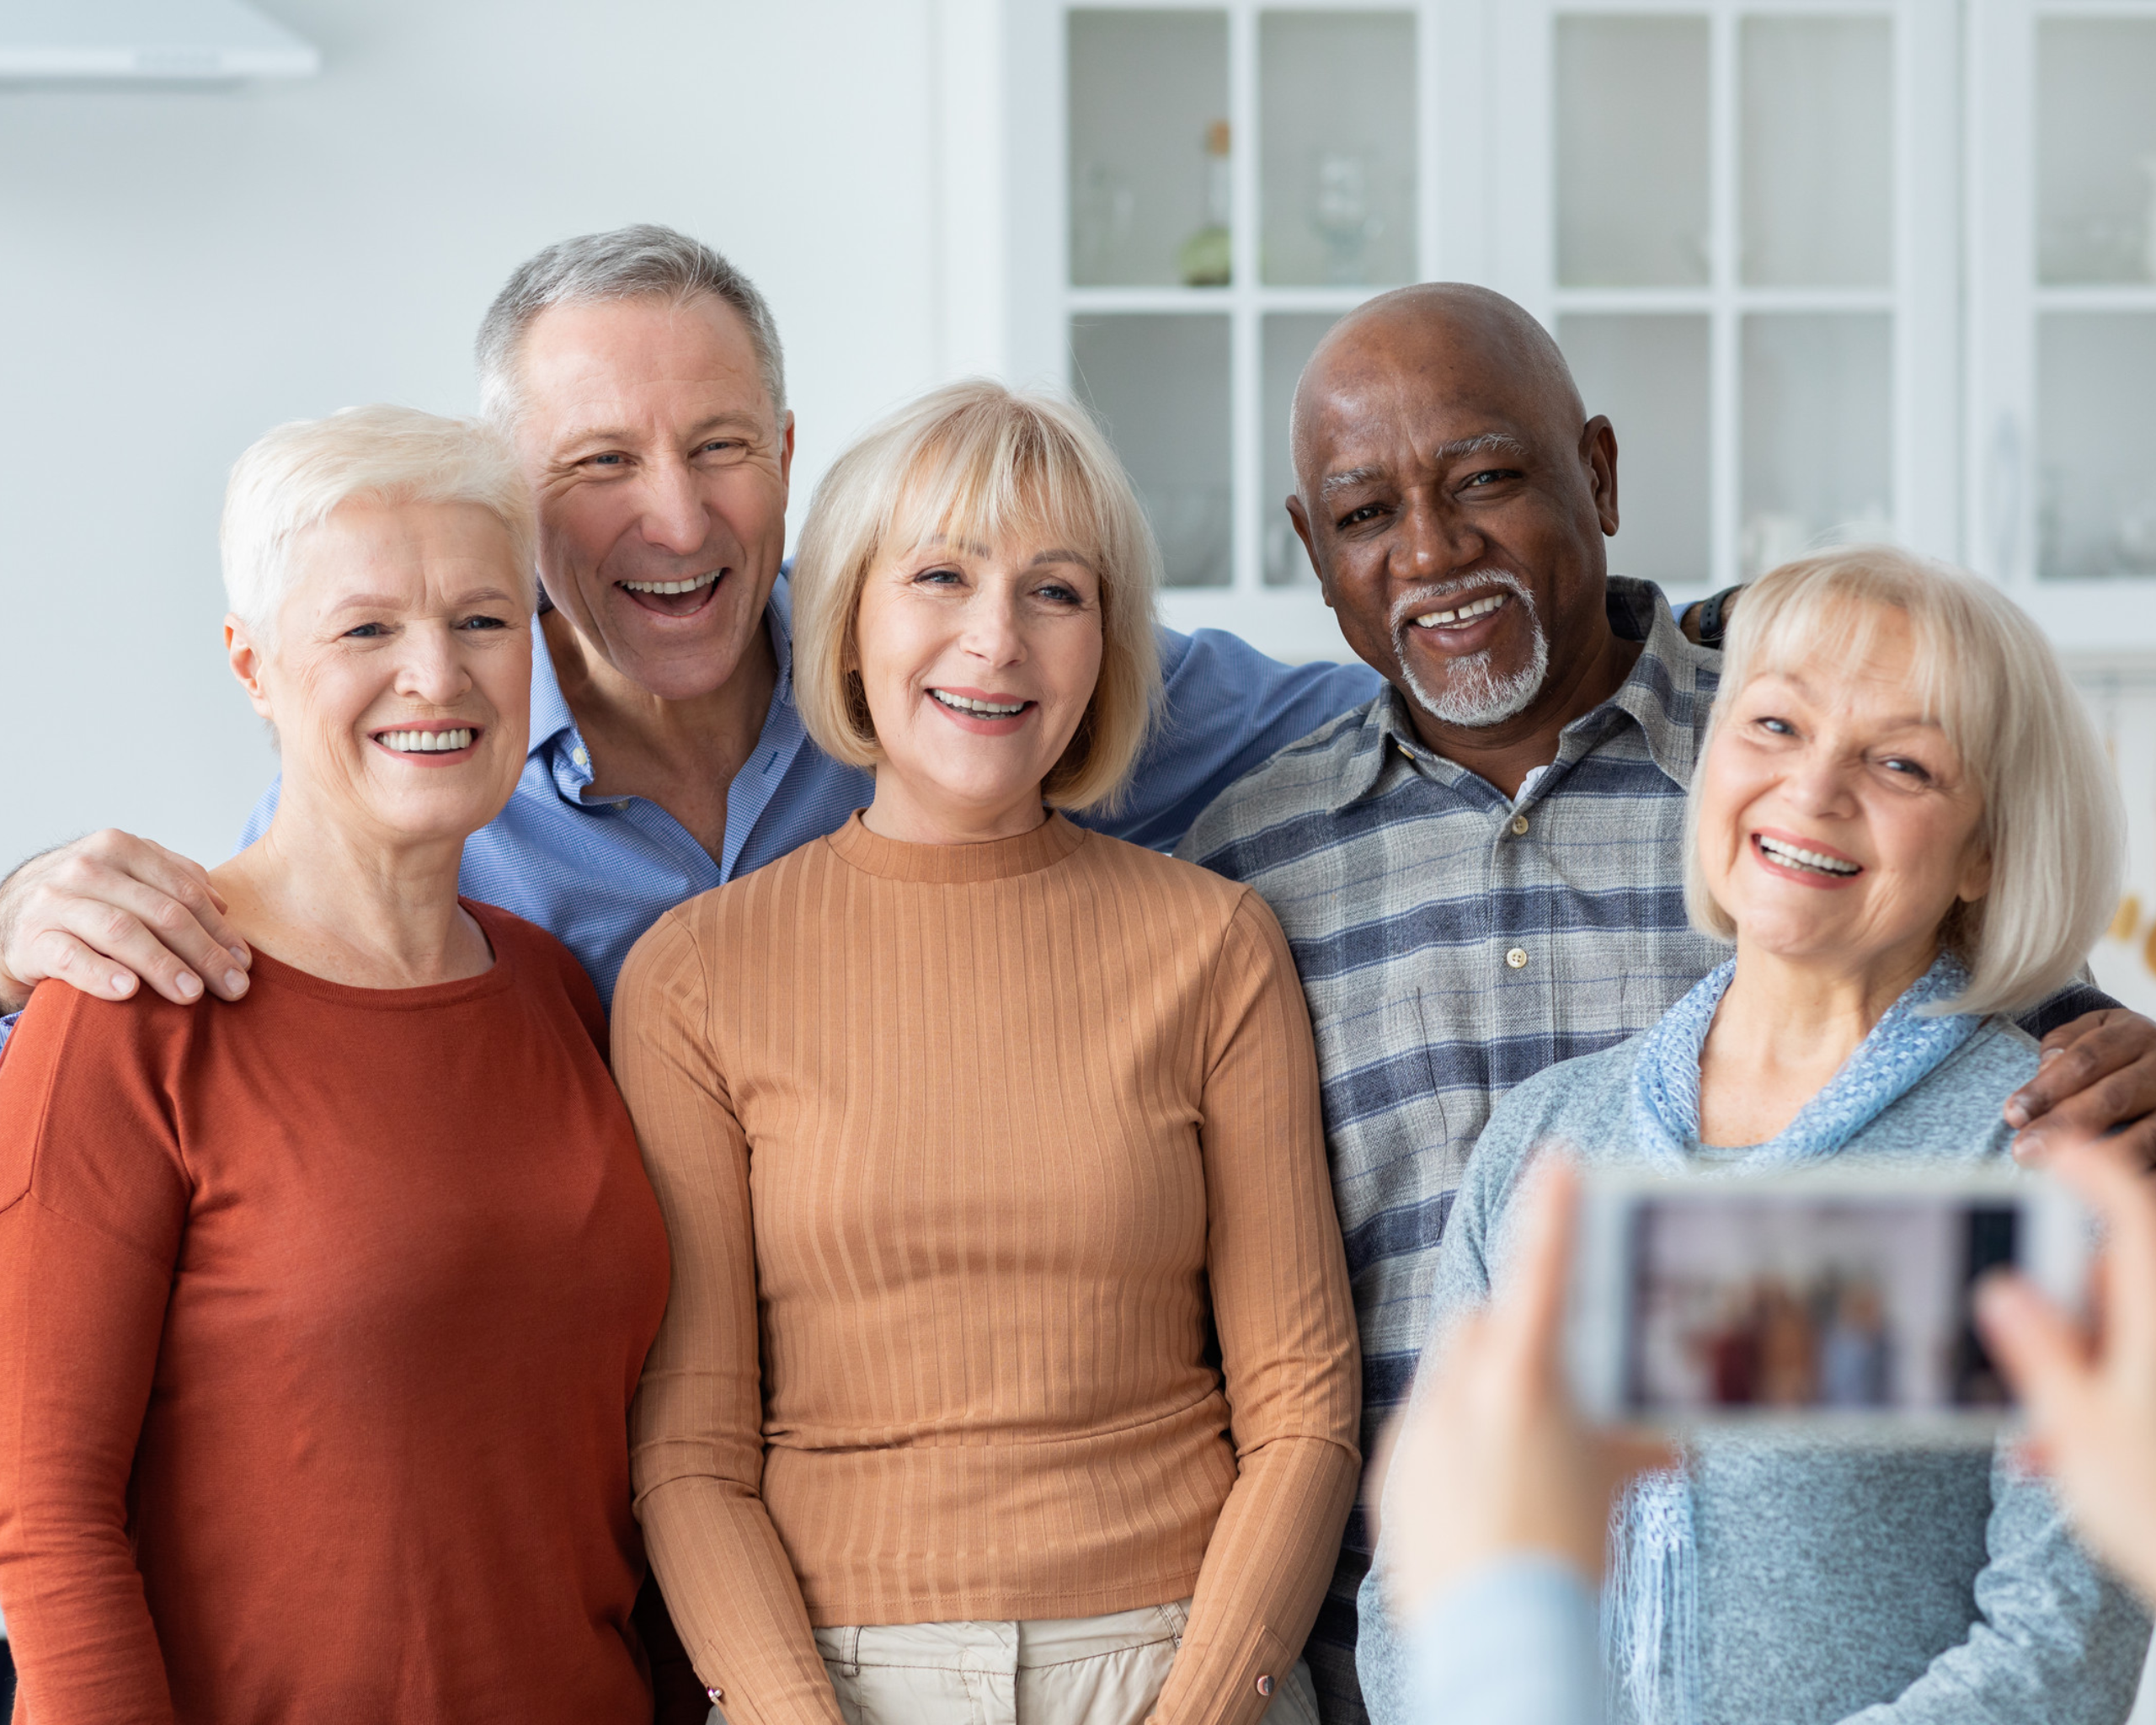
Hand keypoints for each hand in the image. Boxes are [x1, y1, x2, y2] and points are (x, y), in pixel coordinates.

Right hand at [0, 832, 250, 1013]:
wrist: (11, 917)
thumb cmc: (85, 902)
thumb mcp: (128, 880)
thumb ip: (173, 881)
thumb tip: (222, 905)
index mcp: (120, 848)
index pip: (184, 892)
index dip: (220, 930)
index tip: (244, 963)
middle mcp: (87, 868)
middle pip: (161, 913)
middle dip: (204, 953)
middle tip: (233, 987)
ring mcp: (56, 901)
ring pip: (122, 931)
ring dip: (163, 965)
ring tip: (193, 995)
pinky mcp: (32, 938)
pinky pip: (71, 957)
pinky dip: (102, 974)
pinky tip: (130, 991)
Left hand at [1369, 1157, 1671, 1621]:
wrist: (1497, 1641)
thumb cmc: (1570, 1559)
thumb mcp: (1608, 1489)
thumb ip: (1627, 1445)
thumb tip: (1663, 1441)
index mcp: (1522, 1382)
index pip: (1542, 1275)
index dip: (1553, 1214)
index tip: (1560, 1162)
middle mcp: (1460, 1392)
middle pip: (1481, 1325)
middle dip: (1513, 1338)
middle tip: (1549, 1375)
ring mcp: (1418, 1429)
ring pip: (1448, 1379)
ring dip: (1483, 1396)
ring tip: (1523, 1452)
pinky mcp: (1392, 1471)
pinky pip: (1423, 1433)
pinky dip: (1453, 1448)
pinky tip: (1484, 1495)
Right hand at [1977, 1139, 2155, 1605]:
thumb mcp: (2080, 1429)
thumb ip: (2040, 1354)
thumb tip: (2003, 1290)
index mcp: (2154, 1312)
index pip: (2129, 1211)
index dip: (2090, 1170)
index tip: (2050, 1150)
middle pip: (2114, 1279)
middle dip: (2055, 1308)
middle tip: (2007, 1346)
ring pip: (2122, 1336)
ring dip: (2072, 1369)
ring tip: (2038, 1434)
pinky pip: (2133, 1376)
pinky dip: (2099, 1401)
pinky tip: (2062, 1453)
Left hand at [2005, 1009, 2155, 1167]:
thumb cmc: (2116, 1050)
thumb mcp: (2091, 1030)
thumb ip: (2064, 1046)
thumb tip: (2046, 1070)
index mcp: (2133, 1034)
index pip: (2086, 1060)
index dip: (2048, 1088)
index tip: (2012, 1115)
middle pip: (2113, 1096)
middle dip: (2064, 1125)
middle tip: (2025, 1150)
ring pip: (2146, 1133)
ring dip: (2101, 1156)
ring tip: (2060, 1174)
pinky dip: (2134, 1173)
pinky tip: (2104, 1193)